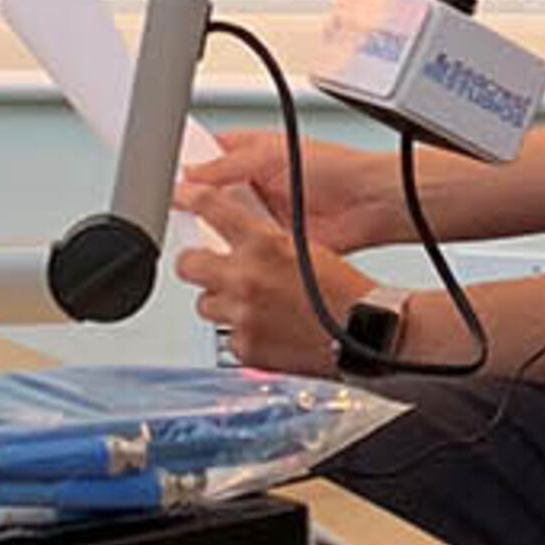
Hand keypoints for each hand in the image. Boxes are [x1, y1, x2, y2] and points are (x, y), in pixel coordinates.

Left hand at [177, 172, 368, 376]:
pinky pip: (228, 337)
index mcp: (262, 244)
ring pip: (205, 305)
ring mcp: (241, 315)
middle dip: (196, 265)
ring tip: (249, 304)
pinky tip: (266, 330)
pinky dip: (242, 334)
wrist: (365, 333)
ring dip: (221, 302)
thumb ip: (265, 242)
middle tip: (207, 267)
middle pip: (187, 264)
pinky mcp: (245, 347)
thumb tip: (241, 239)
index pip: (210, 207)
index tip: (179, 196)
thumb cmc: (344, 291)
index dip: (188, 197)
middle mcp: (245, 277)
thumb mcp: (304, 247)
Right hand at [181, 127, 403, 256]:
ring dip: (215, 227)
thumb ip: (228, 165)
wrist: (369, 205)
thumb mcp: (272, 156)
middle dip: (196, 200)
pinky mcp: (274, 240)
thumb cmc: (337, 169)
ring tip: (196, 230)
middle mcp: (257, 182)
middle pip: (213, 191)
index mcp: (253, 153)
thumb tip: (192, 174)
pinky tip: (224, 250)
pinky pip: (246, 245)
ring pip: (226, 221)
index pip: (209, 153)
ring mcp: (265, 211)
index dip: (188, 162)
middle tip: (177, 206)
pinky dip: (235, 248)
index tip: (164, 171)